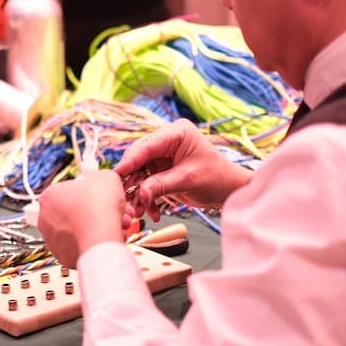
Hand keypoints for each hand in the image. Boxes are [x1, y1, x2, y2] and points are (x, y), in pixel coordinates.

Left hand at [37, 170, 124, 267]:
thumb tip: (105, 181)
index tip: (101, 195)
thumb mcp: (107, 178)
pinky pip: (82, 246)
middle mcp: (46, 218)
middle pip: (77, 211)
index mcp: (49, 196)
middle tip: (112, 211)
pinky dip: (95, 243)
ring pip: (80, 230)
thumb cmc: (99, 208)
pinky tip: (108, 238)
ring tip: (115, 225)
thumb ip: (103, 178)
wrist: (100, 239)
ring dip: (98, 227)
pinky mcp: (63, 256)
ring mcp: (53, 239)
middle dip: (97, 211)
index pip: (71, 191)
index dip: (91, 192)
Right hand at [113, 119, 253, 222]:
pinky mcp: (161, 169)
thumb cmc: (216, 178)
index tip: (116, 176)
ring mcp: (163, 155)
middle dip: (132, 181)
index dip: (130, 161)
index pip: (147, 146)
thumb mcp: (187, 180)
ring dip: (139, 193)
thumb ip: (161, 185)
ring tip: (139, 211)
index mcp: (176, 133)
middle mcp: (167, 140)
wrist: (228, 190)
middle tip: (125, 198)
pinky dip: (147, 197)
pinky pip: (146, 182)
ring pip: (140, 172)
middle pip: (139, 158)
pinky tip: (152, 211)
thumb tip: (139, 195)